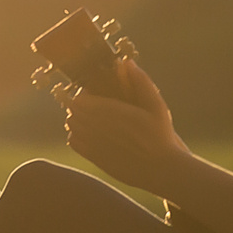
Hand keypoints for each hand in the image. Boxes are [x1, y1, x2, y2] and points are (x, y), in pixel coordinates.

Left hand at [62, 56, 189, 193]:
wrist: (161, 169)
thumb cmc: (160, 135)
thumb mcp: (156, 105)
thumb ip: (141, 82)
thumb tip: (126, 62)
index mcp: (112, 114)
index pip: (80, 99)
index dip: (84, 93)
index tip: (95, 92)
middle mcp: (99, 129)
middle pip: (73, 111)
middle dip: (81, 104)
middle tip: (94, 103)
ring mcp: (95, 145)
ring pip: (72, 125)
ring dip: (78, 118)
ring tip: (93, 116)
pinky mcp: (95, 159)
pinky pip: (73, 142)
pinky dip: (77, 135)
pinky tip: (91, 132)